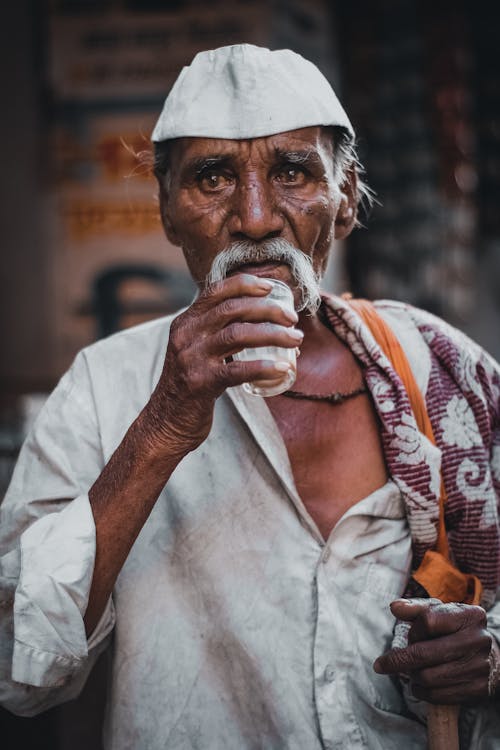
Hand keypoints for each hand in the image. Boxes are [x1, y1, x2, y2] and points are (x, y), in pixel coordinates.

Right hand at [142, 273, 301, 454]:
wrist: (166, 421)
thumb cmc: (192, 384)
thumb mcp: (196, 350)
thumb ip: (218, 334)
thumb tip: (269, 324)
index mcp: (185, 323)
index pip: (215, 292)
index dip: (244, 285)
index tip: (270, 287)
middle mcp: (186, 336)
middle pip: (232, 310)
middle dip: (267, 310)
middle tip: (292, 319)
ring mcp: (192, 359)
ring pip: (238, 335)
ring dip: (273, 335)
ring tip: (296, 340)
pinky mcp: (200, 383)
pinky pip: (238, 370)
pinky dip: (264, 366)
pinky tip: (284, 368)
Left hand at [373, 598, 492, 704]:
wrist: (493, 657)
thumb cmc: (458, 631)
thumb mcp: (441, 613)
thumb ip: (416, 609)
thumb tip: (394, 607)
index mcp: (468, 616)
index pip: (427, 621)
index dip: (413, 631)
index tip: (409, 637)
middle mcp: (477, 640)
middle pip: (424, 654)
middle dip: (398, 660)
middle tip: (382, 664)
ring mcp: (479, 666)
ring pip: (428, 677)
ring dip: (412, 676)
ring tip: (411, 672)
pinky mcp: (478, 689)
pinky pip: (439, 696)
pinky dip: (422, 692)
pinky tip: (419, 685)